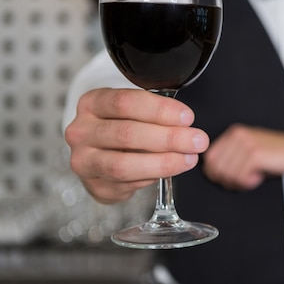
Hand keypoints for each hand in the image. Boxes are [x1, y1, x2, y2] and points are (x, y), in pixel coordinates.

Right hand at [64, 88, 208, 203]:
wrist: (102, 149)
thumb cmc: (125, 122)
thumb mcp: (135, 107)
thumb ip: (156, 111)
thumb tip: (185, 123)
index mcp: (91, 103)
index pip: (125, 102)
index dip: (160, 110)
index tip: (187, 117)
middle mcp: (81, 132)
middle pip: (126, 134)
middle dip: (169, 138)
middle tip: (197, 141)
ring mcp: (84, 161)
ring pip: (123, 165)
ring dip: (163, 163)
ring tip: (189, 159)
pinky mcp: (94, 186)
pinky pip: (127, 184)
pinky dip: (152, 177)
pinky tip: (170, 169)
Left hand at [203, 124, 283, 190]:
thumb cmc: (275, 155)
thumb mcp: (248, 151)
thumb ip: (231, 156)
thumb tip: (214, 172)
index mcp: (234, 133)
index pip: (210, 158)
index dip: (216, 173)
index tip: (229, 179)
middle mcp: (238, 135)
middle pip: (215, 167)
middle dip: (227, 180)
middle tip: (243, 181)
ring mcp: (246, 143)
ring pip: (227, 173)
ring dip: (239, 182)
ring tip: (252, 178)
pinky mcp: (255, 154)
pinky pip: (240, 176)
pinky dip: (248, 182)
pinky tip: (258, 177)